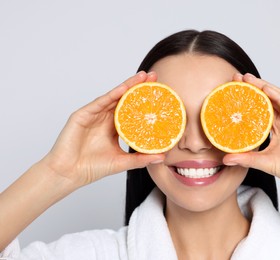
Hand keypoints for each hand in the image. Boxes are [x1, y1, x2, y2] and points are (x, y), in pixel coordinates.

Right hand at [41, 71, 163, 187]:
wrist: (69, 174)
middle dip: (139, 87)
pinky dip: (112, 95)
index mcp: (115, 128)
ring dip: (128, 85)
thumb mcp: (122, 162)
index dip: (146, 101)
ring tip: (143, 77)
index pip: (133, 110)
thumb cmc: (92, 168)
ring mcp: (94, 115)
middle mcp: (105, 118)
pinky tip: (124, 88)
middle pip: (125, 99)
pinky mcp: (83, 114)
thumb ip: (141, 159)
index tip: (161, 94)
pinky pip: (100, 102)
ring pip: (114, 96)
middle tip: (155, 76)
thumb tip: (162, 157)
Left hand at [224, 73, 279, 195]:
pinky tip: (266, 89)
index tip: (232, 89)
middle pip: (269, 99)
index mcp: (278, 128)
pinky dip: (278, 97)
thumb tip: (225, 159)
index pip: (261, 108)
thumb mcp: (264, 162)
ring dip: (264, 86)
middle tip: (237, 78)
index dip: (248, 98)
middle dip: (254, 87)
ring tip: (249, 79)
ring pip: (279, 98)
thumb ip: (246, 158)